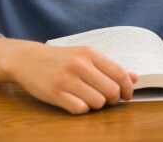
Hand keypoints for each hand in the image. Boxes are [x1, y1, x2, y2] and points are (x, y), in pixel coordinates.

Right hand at [2, 41, 137, 114]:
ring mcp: (67, 79)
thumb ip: (109, 67)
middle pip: (112, 90)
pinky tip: (77, 101)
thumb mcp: (84, 56)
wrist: (28, 59)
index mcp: (89, 53)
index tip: (127, 95)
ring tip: (89, 98)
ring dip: (97, 105)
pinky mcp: (56, 94)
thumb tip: (134, 78)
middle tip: (108, 99)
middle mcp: (79, 65)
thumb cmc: (60, 59)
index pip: (119, 73)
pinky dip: (83, 109)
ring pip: (98, 102)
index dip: (128, 88)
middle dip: (114, 99)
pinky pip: (81, 109)